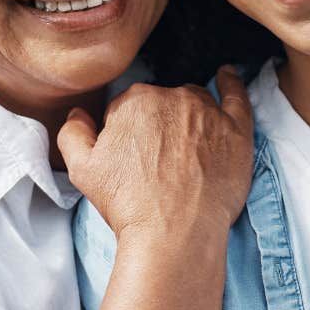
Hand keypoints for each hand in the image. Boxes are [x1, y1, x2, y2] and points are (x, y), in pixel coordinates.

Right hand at [58, 66, 254, 239]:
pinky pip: (236, 97)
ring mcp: (207, 112)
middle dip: (157, 125)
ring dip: (189, 116)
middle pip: (162, 102)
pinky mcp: (235, 130)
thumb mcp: (82, 169)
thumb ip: (73, 133)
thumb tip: (78, 114)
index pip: (129, 107)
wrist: (173, 234)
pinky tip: (227, 75)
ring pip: (195, 102)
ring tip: (185, 148)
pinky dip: (231, 84)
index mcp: (135, 100)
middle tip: (157, 163)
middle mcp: (173, 97)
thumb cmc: (128, 203)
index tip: (133, 158)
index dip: (128, 133)